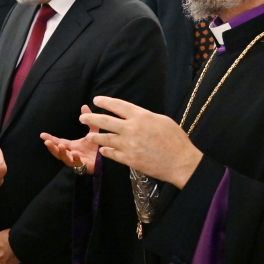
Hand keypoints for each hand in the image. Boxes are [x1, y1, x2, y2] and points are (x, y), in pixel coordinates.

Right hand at [42, 105, 98, 173]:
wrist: (107, 159)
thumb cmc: (96, 148)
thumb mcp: (92, 132)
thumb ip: (89, 120)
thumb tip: (84, 105)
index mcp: (72, 146)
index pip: (58, 142)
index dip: (50, 139)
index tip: (42, 135)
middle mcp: (72, 154)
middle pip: (58, 152)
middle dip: (52, 148)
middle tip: (47, 142)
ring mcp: (77, 161)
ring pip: (65, 159)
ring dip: (62, 153)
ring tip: (61, 146)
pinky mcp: (85, 166)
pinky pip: (78, 164)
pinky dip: (75, 159)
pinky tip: (74, 153)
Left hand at [80, 96, 202, 188]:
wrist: (180, 162)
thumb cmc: (175, 140)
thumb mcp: (162, 120)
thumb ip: (145, 117)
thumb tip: (134, 115)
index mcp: (141, 116)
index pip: (118, 105)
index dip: (105, 102)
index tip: (96, 100)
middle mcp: (131, 129)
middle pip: (105, 121)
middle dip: (91, 118)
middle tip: (82, 117)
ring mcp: (128, 145)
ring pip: (105, 138)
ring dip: (95, 136)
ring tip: (88, 136)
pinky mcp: (128, 159)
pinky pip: (112, 154)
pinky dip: (106, 151)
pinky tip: (102, 150)